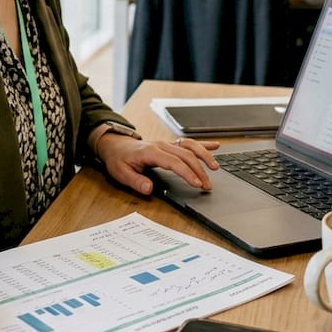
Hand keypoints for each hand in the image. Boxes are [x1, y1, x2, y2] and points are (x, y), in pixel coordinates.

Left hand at [95, 133, 219, 194]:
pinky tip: (216, 146)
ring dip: (204, 155)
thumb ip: (135, 181)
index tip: (197, 183)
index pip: (174, 162)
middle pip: (186, 155)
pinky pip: (188, 142)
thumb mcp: (121, 173)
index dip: (187, 173)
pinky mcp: (170, 145)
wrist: (116, 145)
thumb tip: (149, 189)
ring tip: (215, 167)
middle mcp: (162, 146)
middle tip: (207, 186)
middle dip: (199, 170)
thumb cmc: (119, 159)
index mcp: (151, 152)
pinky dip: (203, 144)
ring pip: (190, 146)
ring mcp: (167, 144)